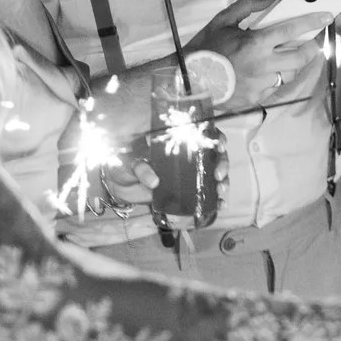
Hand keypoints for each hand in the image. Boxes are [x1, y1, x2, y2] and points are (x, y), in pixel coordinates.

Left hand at [99, 145, 228, 210]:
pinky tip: (221, 206)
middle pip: (214, 156)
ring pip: (214, 176)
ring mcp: (188, 175)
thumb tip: (154, 180)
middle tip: (218, 175)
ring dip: (223, 183)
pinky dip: (216, 201)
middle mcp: (186, 156)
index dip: (215, 138)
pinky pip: (205, 195)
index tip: (219, 145)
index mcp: (175, 142)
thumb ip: (140, 168)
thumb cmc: (123, 164)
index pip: (201, 134)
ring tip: (221, 192)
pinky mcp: (186, 193)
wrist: (118, 185)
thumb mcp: (129, 162)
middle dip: (222, 164)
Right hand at [187, 0, 329, 108]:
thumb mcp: (222, 20)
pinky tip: (265, 70)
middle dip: (311, 48)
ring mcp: (261, 84)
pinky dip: (275, 76)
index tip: (327, 16)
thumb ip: (248, 6)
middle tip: (310, 41)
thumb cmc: (205, 49)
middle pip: (301, 57)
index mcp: (254, 43)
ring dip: (293, 63)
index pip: (292, 30)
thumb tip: (270, 0)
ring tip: (286, 55)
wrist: (188, 81)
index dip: (313, 21)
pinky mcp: (257, 98)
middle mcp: (262, 65)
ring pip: (290, 73)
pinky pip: (276, 86)